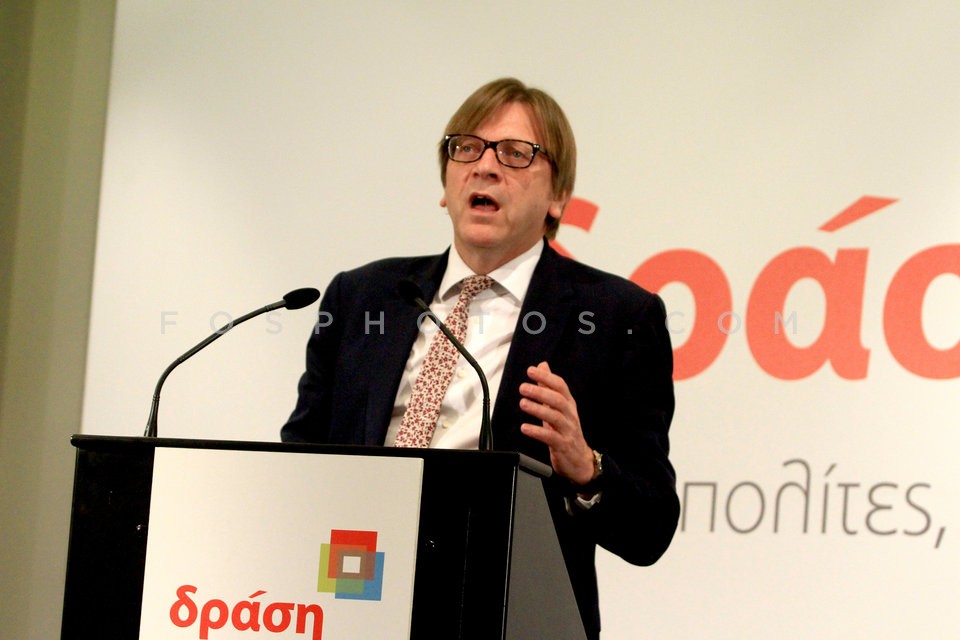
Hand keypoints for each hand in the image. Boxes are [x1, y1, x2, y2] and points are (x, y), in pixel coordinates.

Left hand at [519, 361, 595, 484]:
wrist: (580, 460)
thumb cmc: (566, 431)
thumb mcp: (558, 407)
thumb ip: (548, 387)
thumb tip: (542, 366)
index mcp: (568, 404)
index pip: (560, 386)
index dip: (546, 377)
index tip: (531, 371)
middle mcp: (570, 415)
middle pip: (558, 400)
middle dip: (540, 392)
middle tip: (523, 387)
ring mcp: (568, 430)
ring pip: (555, 417)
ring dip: (538, 409)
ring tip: (523, 403)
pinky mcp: (563, 445)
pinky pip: (550, 437)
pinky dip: (537, 432)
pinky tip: (525, 428)